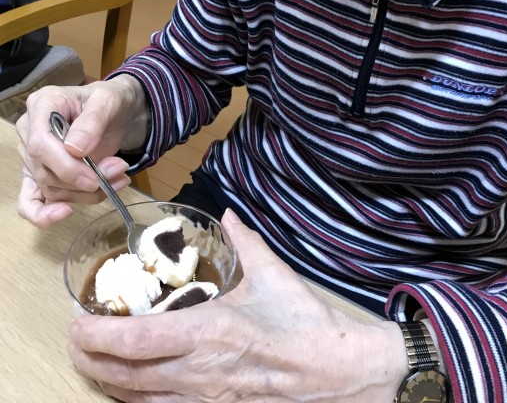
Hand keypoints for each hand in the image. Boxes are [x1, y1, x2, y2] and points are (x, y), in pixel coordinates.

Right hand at [16, 75, 147, 227]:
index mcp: (42, 105)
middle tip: (119, 172)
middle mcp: (30, 131)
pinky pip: (30, 201)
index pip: (40, 144)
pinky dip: (44, 214)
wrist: (118, 112)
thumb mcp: (108, 101)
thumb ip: (92, 121)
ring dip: (84, 194)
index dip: (66, 166)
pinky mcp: (41, 175)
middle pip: (45, 170)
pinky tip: (65, 214)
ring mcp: (33, 156)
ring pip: (49, 188)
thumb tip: (75, 150)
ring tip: (117, 180)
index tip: (94, 177)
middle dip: (84, 181)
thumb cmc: (110, 101)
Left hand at [69, 209, 405, 401]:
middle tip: (74, 342)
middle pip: (125, 376)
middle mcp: (198, 372)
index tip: (78, 323)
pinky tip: (132, 391)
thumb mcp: (273, 275)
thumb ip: (245, 241)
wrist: (341, 374)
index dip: (99, 336)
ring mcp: (205, 401)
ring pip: (138, 401)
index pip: (138, 340)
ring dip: (108, 383)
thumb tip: (229, 215)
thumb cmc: (306, 326)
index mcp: (210, 331)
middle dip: (90, 360)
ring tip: (92, 364)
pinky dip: (138, 401)